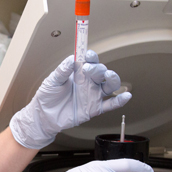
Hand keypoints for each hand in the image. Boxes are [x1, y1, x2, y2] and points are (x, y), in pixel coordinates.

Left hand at [9, 51, 130, 148]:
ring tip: (109, 76)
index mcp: (79, 73)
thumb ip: (62, 70)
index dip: (91, 56)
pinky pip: (110, 104)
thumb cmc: (47, 97)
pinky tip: (126, 96)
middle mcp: (88, 82)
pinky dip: (119, 100)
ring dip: (112, 79)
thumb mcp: (52, 81)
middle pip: (101, 71)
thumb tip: (71, 58)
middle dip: (97, 68)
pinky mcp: (95, 108)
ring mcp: (93, 95)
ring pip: (110, 85)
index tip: (88, 54)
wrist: (44, 117)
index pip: (89, 61)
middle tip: (88, 70)